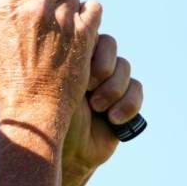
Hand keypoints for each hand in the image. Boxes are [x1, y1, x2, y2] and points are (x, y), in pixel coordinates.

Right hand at [0, 0, 102, 146]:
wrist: (32, 107)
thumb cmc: (8, 76)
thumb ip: (9, 9)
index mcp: (7, 7)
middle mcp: (35, 8)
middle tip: (46, 7)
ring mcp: (63, 20)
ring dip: (68, 7)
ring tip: (59, 29)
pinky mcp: (85, 34)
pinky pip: (93, 8)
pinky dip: (87, 17)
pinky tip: (77, 31)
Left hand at [63, 35, 143, 171]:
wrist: (67, 153)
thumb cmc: (49, 119)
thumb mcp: (54, 86)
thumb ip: (63, 59)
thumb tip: (73, 32)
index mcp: (66, 56)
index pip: (86, 32)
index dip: (88, 48)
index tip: (78, 71)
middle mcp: (87, 64)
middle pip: (109, 43)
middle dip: (102, 67)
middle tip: (88, 88)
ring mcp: (107, 80)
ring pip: (124, 66)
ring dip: (113, 89)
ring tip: (97, 109)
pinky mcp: (124, 98)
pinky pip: (136, 87)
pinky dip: (128, 103)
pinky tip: (112, 119)